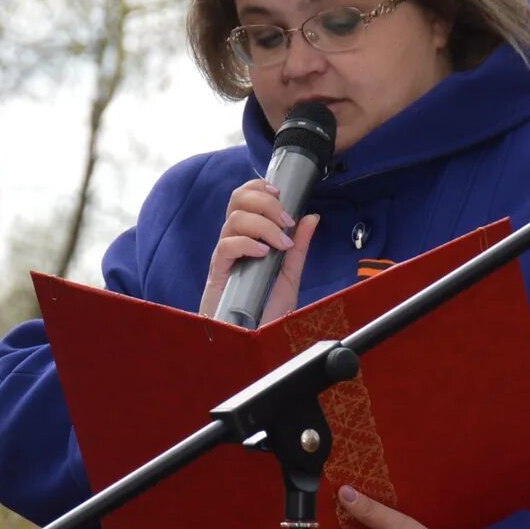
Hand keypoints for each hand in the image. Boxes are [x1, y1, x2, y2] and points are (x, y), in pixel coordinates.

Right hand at [199, 178, 317, 324]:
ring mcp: (224, 256)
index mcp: (247, 237)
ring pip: (234, 220)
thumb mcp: (289, 275)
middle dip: (265, 202)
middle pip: (237, 200)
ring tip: (280, 243)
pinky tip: (263, 253)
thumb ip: (298, 246)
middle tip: (286, 220)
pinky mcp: (217, 273)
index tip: (281, 193)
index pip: (245, 199)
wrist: (251, 340)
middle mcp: (234, 241)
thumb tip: (311, 217)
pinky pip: (226, 246)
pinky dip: (247, 244)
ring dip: (263, 225)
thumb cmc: (265, 311)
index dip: (259, 188)